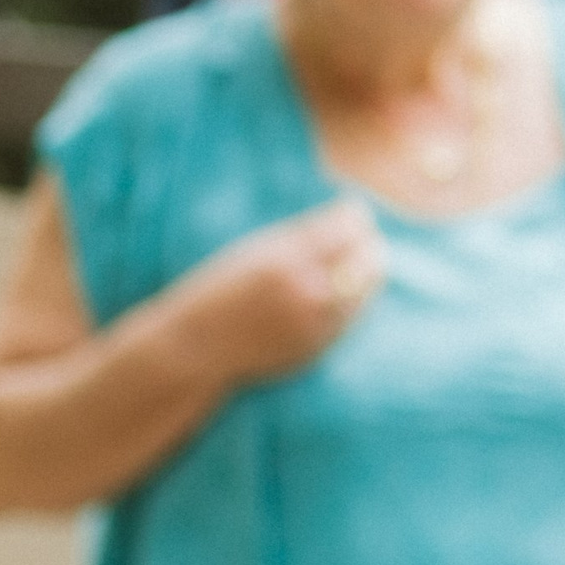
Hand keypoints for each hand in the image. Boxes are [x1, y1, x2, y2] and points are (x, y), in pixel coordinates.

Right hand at [180, 200, 386, 387]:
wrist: (197, 350)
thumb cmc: (218, 291)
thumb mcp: (253, 252)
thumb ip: (301, 237)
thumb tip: (350, 215)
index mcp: (285, 260)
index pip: (346, 228)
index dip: (353, 218)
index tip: (352, 214)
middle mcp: (305, 292)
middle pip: (365, 258)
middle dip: (366, 244)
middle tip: (364, 237)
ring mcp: (315, 323)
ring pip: (366, 289)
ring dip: (367, 272)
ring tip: (362, 261)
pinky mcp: (318, 347)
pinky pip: (352, 317)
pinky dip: (354, 300)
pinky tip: (346, 291)